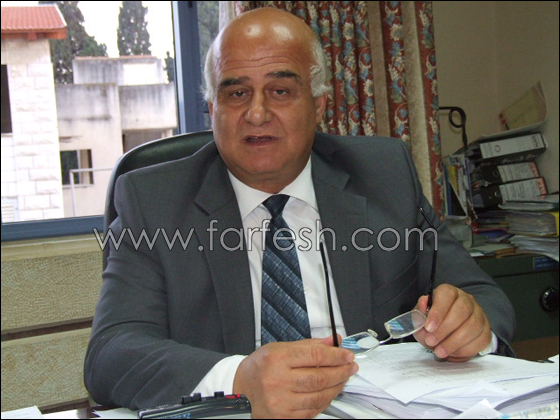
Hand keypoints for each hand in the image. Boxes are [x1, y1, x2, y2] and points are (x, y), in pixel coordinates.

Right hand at [232, 336, 357, 418]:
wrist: (239, 390)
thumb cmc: (259, 368)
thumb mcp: (279, 348)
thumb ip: (308, 345)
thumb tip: (333, 341)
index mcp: (277, 358)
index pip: (315, 355)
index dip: (336, 355)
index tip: (347, 355)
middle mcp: (278, 380)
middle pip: (320, 377)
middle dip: (341, 371)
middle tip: (350, 367)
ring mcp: (281, 401)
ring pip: (319, 396)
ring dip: (336, 387)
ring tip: (342, 379)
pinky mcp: (283, 416)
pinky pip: (312, 410)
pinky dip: (325, 401)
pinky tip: (329, 392)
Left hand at [413, 284, 491, 361]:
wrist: (445, 335)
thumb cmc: (432, 324)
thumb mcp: (420, 318)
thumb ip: (420, 311)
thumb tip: (423, 302)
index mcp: (449, 292)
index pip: (447, 295)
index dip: (438, 311)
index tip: (429, 327)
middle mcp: (467, 300)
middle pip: (462, 310)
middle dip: (445, 329)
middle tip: (431, 341)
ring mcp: (479, 314)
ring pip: (473, 326)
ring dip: (454, 342)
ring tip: (439, 351)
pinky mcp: (486, 330)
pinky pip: (481, 339)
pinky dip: (465, 349)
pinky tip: (452, 353)